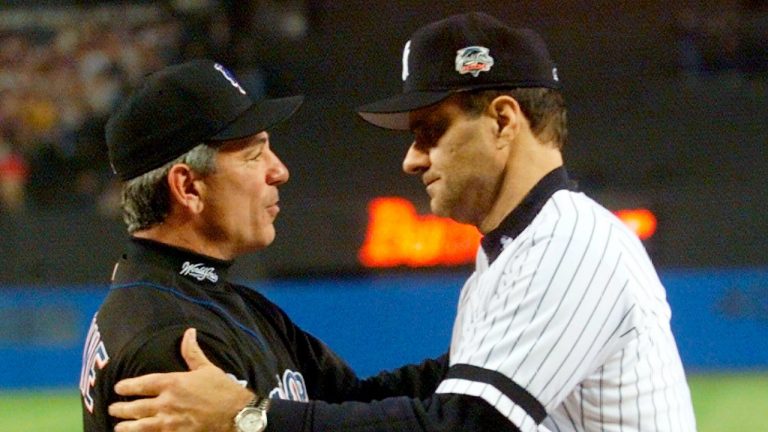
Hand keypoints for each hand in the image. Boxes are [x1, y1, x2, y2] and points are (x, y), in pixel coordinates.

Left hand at [109, 328, 254, 431]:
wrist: (236, 414)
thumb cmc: (222, 390)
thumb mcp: (207, 368)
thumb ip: (192, 351)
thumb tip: (189, 332)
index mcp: (174, 383)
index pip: (144, 384)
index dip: (128, 386)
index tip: (119, 387)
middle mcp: (168, 403)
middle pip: (137, 407)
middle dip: (122, 409)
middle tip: (113, 408)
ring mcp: (171, 422)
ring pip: (141, 426)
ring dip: (127, 427)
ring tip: (118, 427)